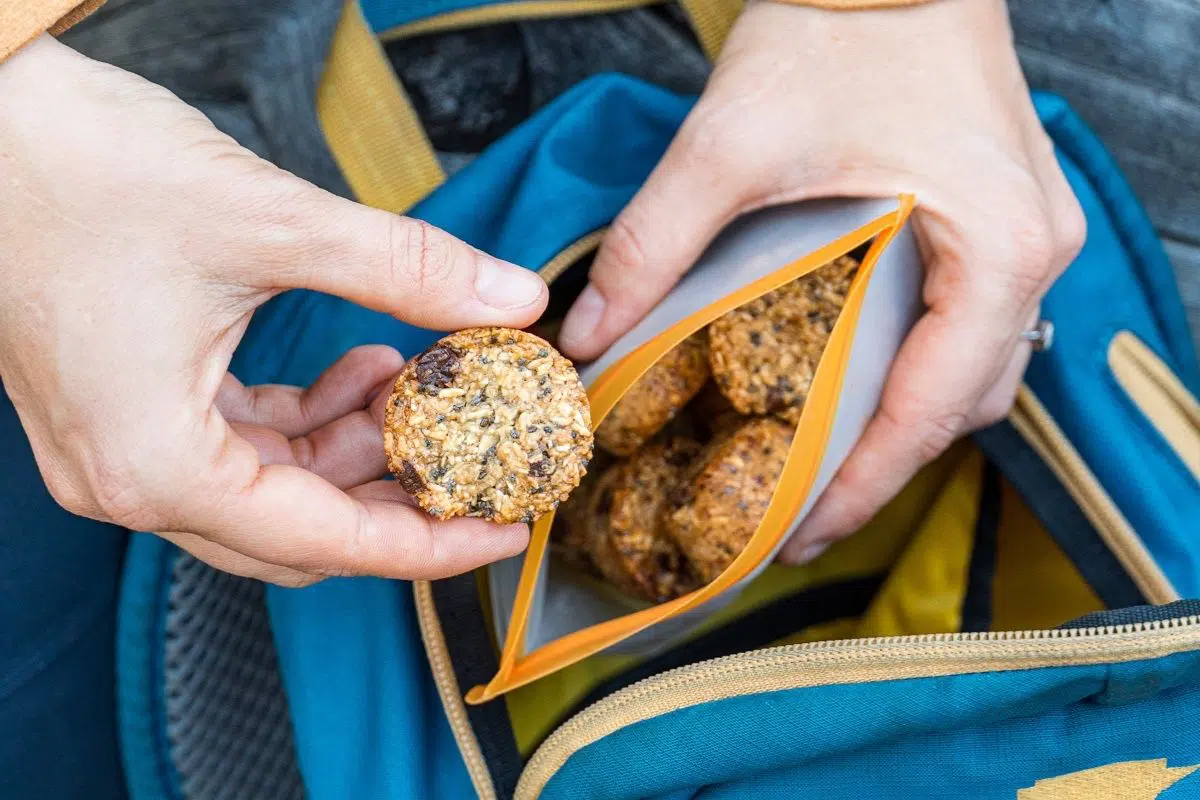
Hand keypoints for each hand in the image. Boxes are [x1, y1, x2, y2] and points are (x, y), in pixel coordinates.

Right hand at [0, 36, 548, 585]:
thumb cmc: (78, 168)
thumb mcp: (269, 223)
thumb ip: (403, 269)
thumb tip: (510, 297)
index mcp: (156, 465)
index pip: (327, 542)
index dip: (431, 542)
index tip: (505, 528)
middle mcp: (130, 478)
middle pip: (301, 530)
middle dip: (399, 495)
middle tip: (479, 458)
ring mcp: (121, 445)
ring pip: (274, 487)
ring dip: (357, 446)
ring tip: (420, 380)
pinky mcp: (126, 404)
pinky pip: (240, 442)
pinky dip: (308, 416)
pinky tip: (362, 363)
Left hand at [558, 0, 1084, 560]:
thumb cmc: (840, 27)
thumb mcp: (732, 141)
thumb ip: (654, 241)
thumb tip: (586, 332)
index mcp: (993, 245)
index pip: (935, 404)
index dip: (867, 483)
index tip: (805, 533)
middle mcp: (1030, 251)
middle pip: (963, 403)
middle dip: (880, 466)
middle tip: (798, 511)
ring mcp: (1024, 235)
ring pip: (973, 370)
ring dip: (900, 421)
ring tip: (820, 463)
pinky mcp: (997, 218)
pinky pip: (969, 325)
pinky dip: (913, 367)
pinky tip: (851, 383)